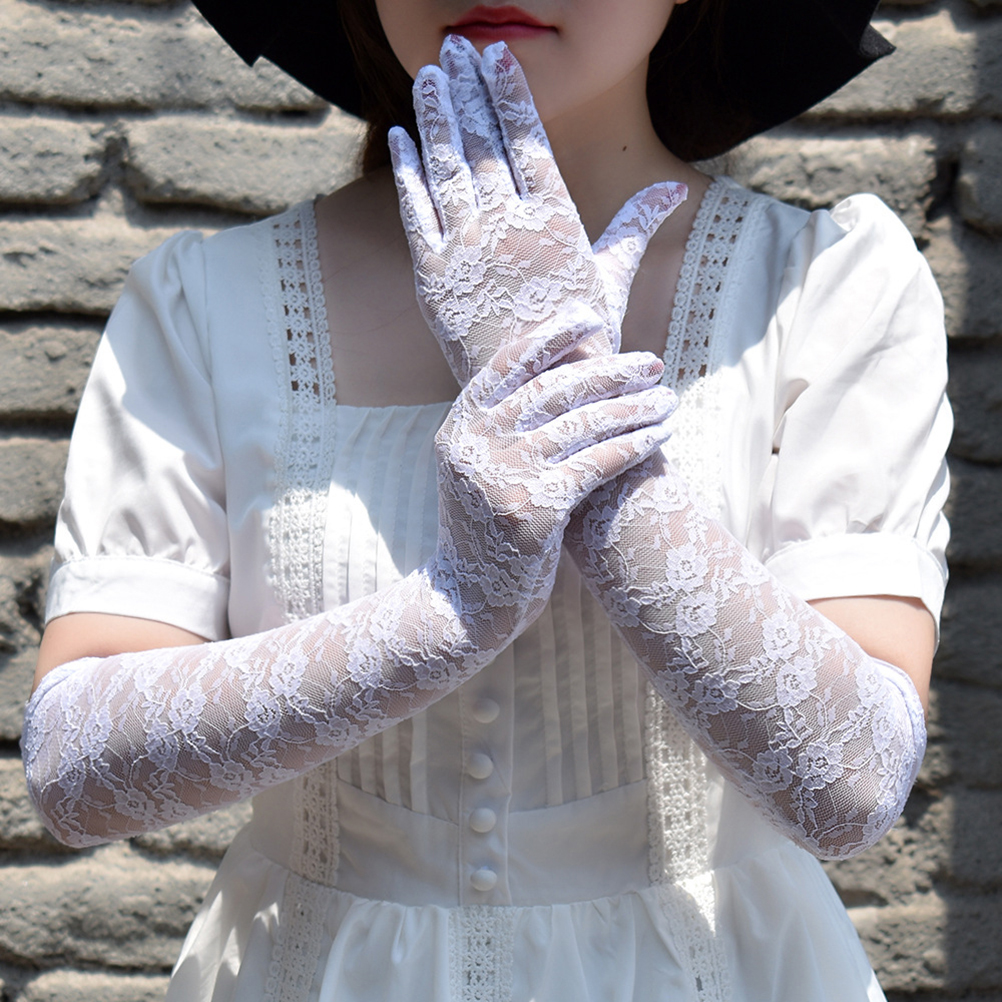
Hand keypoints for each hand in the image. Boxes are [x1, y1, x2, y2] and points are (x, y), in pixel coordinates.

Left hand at [389, 36, 686, 385]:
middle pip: (482, 140)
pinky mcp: (431, 274)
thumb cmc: (583, 339)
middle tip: (453, 49)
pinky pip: (413, 211)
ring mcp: (466, 247)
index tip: (495, 55)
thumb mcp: (613, 278)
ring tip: (428, 75)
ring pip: (446, 166)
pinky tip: (402, 136)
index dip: (509, 92)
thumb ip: (635, 226)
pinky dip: (407, 170)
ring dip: (435, 115)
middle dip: (467, 88)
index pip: (527, 138)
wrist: (539, 393)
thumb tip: (673, 191)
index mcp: (554, 218)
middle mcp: (508, 223)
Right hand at [432, 305, 676, 645]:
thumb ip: (503, 428)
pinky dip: (633, 445)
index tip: (590, 316)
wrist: (467, 601)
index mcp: (460, 427)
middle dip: (611, 370)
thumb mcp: (479, 471)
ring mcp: (501, 477)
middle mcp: (475, 444)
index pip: (508, 363)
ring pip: (581, 424)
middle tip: (653, 362)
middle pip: (555, 389)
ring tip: (668, 398)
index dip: (551, 336)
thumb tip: (560, 379)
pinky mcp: (531, 510)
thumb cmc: (485, 531)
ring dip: (634, 407)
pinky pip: (595, 464)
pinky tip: (660, 436)